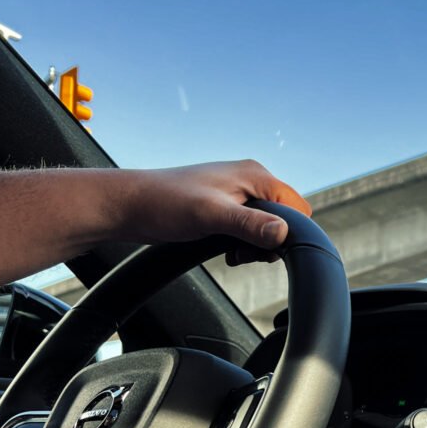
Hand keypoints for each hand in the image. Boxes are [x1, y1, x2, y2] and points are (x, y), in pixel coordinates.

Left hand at [112, 161, 311, 261]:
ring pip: (267, 227)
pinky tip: (225, 249)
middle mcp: (250, 182)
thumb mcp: (212, 216)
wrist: (129, 206)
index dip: (290, 232)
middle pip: (284, 219)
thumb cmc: (164, 202)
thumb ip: (250, 225)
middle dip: (270, 242)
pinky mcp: (225, 209)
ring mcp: (237, 195)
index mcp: (255, 175)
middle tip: (244, 252)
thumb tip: (283, 234)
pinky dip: (243, 244)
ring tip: (232, 252)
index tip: (266, 248)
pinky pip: (249, 230)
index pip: (297, 207)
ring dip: (255, 245)